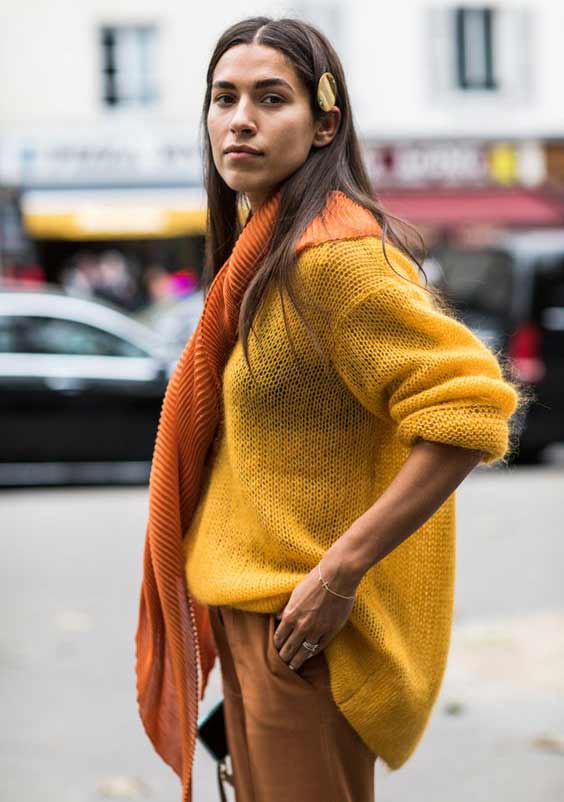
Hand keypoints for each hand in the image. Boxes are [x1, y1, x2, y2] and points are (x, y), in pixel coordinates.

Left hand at [272, 550, 358, 671]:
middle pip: (288, 649)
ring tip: (293, 667)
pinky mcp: (330, 631)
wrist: (336, 577)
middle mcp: (301, 626)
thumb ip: (286, 608)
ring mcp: (316, 630)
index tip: (275, 651)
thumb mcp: (295, 593)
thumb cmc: (315, 581)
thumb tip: (277, 618)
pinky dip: (312, 653)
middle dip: (284, 658)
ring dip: (296, 661)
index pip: (278, 638)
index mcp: (290, 615)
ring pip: (303, 652)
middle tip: (281, 664)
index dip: (276, 646)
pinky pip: (318, 647)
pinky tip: (309, 655)